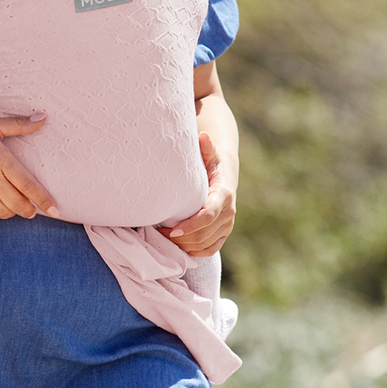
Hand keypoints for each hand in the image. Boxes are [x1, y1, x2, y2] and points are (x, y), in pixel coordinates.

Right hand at [0, 113, 58, 220]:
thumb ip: (18, 124)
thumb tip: (43, 117)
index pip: (27, 184)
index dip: (43, 199)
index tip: (55, 209)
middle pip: (18, 203)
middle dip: (30, 210)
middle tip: (34, 209)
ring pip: (3, 212)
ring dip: (13, 212)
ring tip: (16, 206)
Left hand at [159, 131, 236, 256]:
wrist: (224, 176)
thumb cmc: (211, 164)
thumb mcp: (209, 154)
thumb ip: (206, 148)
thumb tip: (203, 135)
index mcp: (223, 194)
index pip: (208, 215)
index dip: (192, 225)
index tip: (173, 230)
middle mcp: (228, 212)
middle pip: (204, 233)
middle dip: (181, 238)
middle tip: (158, 234)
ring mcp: (227, 225)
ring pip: (205, 244)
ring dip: (184, 245)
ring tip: (163, 238)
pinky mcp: (223, 234)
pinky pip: (210, 249)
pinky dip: (194, 252)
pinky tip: (178, 246)